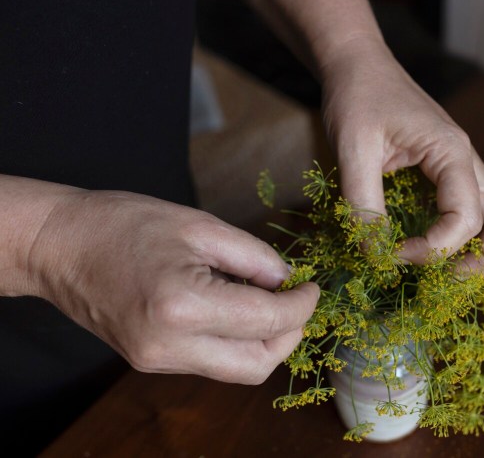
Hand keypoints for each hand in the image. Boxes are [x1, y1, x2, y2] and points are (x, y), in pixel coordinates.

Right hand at [29, 190, 318, 383]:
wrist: (60, 245)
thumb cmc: (125, 224)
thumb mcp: (200, 226)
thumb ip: (254, 258)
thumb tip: (288, 281)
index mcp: (183, 307)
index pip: (267, 322)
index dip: (301, 306)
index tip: (313, 287)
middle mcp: (170, 347)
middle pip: (258, 364)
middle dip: (289, 334)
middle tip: (297, 300)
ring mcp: (157, 361)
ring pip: (237, 370)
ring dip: (265, 340)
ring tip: (268, 301)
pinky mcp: (150, 362)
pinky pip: (212, 362)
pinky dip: (237, 341)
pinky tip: (237, 309)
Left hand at [321, 39, 483, 266]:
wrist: (356, 64)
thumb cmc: (356, 97)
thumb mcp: (352, 149)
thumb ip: (364, 205)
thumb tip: (376, 256)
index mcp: (451, 152)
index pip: (466, 216)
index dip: (435, 248)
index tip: (395, 256)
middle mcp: (466, 160)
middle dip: (483, 259)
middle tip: (442, 279)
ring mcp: (459, 165)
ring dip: (481, 249)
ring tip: (445, 272)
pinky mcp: (444, 169)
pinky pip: (471, 207)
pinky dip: (461, 234)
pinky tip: (430, 247)